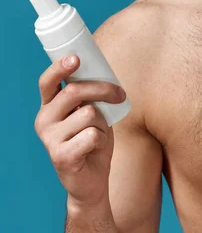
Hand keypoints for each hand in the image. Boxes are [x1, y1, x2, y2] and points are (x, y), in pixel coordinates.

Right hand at [34, 55, 126, 207]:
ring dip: (103, 122)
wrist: (92, 179)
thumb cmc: (93, 139)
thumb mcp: (92, 112)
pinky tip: (94, 148)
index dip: (60, 67)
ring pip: (88, 113)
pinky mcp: (60, 156)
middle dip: (103, 89)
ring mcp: (49, 139)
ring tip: (98, 133)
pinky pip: (91, 135)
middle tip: (120, 94)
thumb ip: (90, 95)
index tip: (75, 58)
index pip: (48, 81)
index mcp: (50, 106)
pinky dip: (101, 139)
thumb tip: (103, 71)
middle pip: (75, 91)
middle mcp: (44, 120)